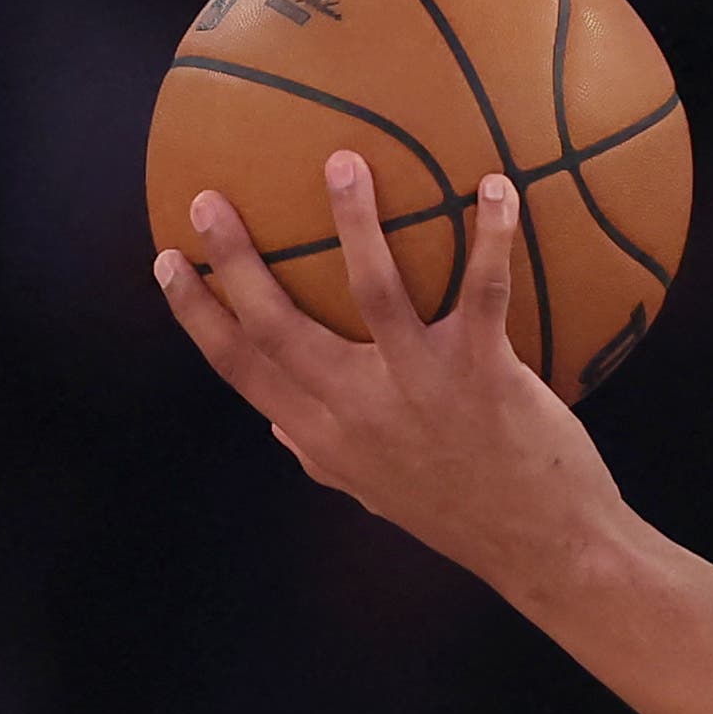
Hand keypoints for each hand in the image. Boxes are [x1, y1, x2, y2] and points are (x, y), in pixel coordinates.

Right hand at [153, 155, 623, 587]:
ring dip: (355, 221)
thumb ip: (322, 458)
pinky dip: (492, 235)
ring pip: (372, 290)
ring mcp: (420, 388)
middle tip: (207, 199)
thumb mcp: (377, 494)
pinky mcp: (484, 374)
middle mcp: (360, 410)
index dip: (197, 315)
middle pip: (277, 324)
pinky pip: (485, 289)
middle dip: (235, 259)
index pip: (240, 369)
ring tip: (344, 162)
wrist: (546, 551)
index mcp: (326, 437)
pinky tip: (496, 185)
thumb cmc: (463, 516)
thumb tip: (275, 427)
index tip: (166, 262)